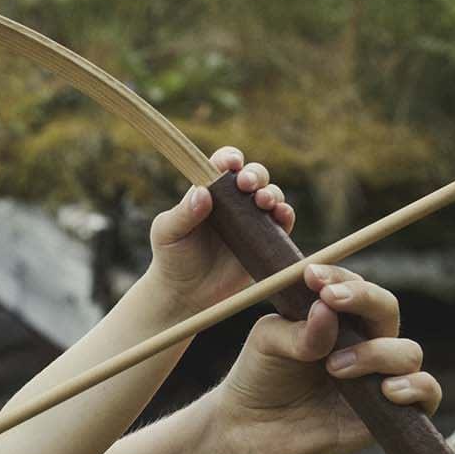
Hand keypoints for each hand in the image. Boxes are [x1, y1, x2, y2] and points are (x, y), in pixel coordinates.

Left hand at [147, 146, 295, 310]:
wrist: (186, 294)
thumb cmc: (173, 257)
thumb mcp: (168, 233)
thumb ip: (183, 213)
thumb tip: (203, 193)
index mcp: (210, 191)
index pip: (223, 165)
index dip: (230, 159)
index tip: (230, 164)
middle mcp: (234, 202)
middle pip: (254, 175)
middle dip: (255, 175)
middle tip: (247, 185)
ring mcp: (252, 221)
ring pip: (271, 195)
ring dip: (272, 193)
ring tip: (263, 202)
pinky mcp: (266, 242)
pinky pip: (282, 223)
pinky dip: (286, 214)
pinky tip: (281, 215)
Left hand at [210, 263, 442, 453]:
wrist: (252, 430)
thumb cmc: (260, 378)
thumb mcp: (267, 343)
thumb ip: (298, 329)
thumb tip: (326, 310)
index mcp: (337, 318)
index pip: (353, 286)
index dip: (339, 277)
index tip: (312, 276)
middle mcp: (364, 343)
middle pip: (387, 309)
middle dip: (363, 299)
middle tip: (329, 300)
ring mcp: (379, 377)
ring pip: (407, 352)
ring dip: (375, 353)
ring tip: (333, 368)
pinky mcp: (391, 412)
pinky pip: (428, 394)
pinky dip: (417, 387)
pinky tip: (387, 390)